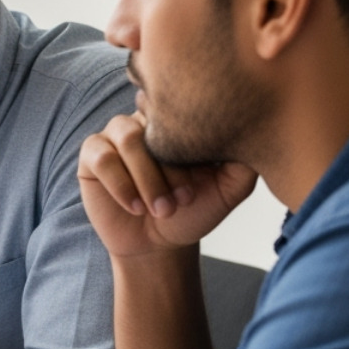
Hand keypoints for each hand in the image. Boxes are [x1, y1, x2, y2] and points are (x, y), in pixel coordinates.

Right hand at [78, 113, 256, 258]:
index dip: (191, 140)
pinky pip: (103, 158)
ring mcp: (116, 134)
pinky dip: (122, 185)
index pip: (182, 105)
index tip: (202, 178)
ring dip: (147, 178)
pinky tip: (136, 206)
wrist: (160, 242)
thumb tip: (256, 127)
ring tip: (162, 208)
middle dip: (171, 167)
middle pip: (154, 122)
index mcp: (177, 119)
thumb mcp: (230, 186)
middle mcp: (146, 119)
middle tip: (185, 199)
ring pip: (128, 138)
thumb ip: (244, 158)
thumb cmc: (194, 210)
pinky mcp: (92, 154)